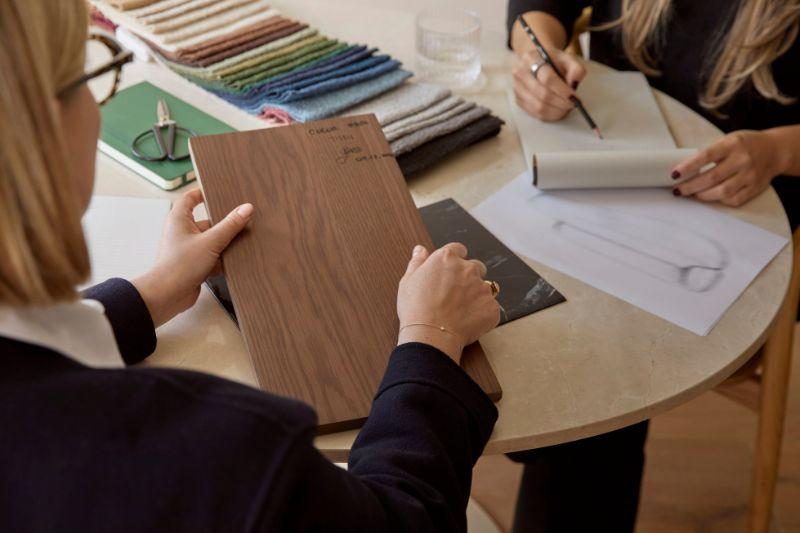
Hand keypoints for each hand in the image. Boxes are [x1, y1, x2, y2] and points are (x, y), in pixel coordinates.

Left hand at [133, 189, 252, 326]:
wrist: (167, 295)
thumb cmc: (180, 265)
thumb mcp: (211, 241)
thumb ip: (230, 225)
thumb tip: (246, 208)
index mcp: (179, 219)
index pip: (189, 199)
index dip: (202, 193)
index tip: (217, 191)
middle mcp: (182, 232)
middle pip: (207, 221)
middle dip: (224, 223)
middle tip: (242, 218)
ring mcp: (188, 249)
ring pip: (211, 240)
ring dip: (225, 242)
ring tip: (244, 240)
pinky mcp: (194, 265)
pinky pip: (212, 257)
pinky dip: (222, 258)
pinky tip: (236, 259)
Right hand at [397, 243, 500, 362]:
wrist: (430, 335)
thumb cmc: (415, 308)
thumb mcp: (408, 281)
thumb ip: (417, 262)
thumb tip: (420, 249)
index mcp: (447, 258)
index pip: (458, 249)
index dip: (455, 260)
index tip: (450, 271)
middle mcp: (468, 268)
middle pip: (476, 267)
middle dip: (468, 277)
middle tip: (455, 294)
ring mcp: (482, 288)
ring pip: (485, 287)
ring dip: (476, 295)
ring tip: (461, 310)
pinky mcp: (491, 307)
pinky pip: (490, 307)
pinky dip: (482, 313)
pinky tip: (467, 321)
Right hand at [512, 48, 585, 121]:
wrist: (538, 61)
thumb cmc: (554, 61)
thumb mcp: (568, 58)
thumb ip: (576, 69)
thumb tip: (573, 83)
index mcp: (531, 58)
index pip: (546, 78)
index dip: (561, 89)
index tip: (573, 95)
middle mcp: (520, 73)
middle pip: (542, 94)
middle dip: (561, 102)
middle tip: (573, 103)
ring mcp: (517, 88)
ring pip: (539, 106)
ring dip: (556, 111)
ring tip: (566, 107)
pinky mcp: (518, 100)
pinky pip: (536, 114)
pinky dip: (550, 115)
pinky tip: (558, 110)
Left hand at [672, 130, 781, 206]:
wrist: (775, 150)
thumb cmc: (744, 145)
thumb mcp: (727, 140)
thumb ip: (710, 153)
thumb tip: (684, 170)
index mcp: (732, 144)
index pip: (706, 156)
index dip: (688, 167)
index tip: (674, 174)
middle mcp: (743, 159)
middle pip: (712, 177)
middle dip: (690, 186)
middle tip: (678, 190)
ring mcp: (750, 175)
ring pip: (722, 191)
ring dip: (702, 195)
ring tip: (692, 194)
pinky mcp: (755, 187)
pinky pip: (734, 200)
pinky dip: (719, 200)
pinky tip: (712, 196)